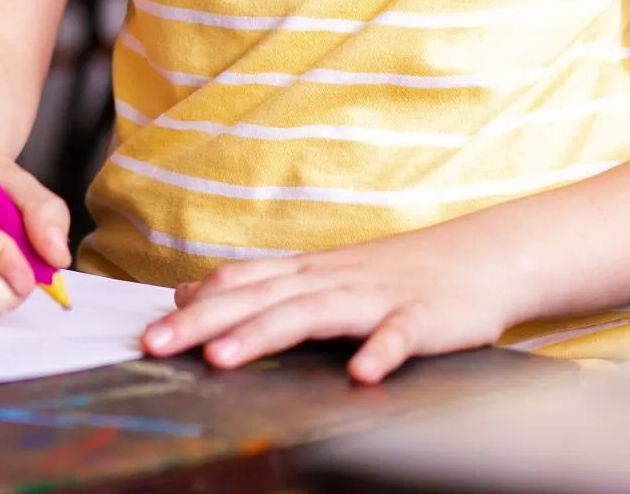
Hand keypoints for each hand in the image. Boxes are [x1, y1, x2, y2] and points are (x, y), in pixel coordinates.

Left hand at [142, 227, 515, 383]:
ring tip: (225, 358)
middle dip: (206, 323)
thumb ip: (258, 284)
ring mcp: (378, 297)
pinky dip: (381, 351)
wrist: (484, 257)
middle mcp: (334, 280)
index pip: (241, 284)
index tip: (145, 334)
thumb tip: (189, 292)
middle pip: (261, 299)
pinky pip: (400, 335)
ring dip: (267, 333)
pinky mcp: (425, 318)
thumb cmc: (397, 273)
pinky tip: (361, 373)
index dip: (193, 308)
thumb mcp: (320, 274)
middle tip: (157, 346)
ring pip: (315, 313)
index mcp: (308, 273)